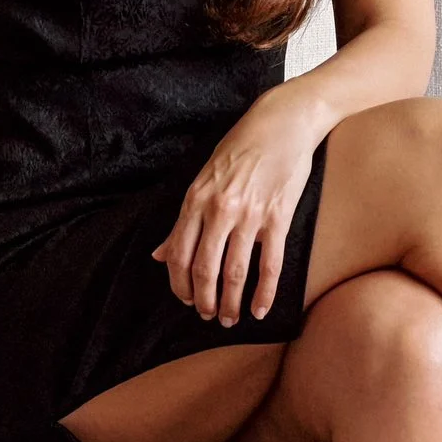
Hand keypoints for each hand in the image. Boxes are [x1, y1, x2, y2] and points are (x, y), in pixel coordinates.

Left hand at [154, 89, 326, 326]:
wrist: (282, 123)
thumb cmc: (241, 147)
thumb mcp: (203, 177)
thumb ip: (183, 219)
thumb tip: (159, 253)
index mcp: (196, 198)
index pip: (178, 252)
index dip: (179, 283)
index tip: (185, 299)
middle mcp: (219, 209)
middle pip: (204, 268)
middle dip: (203, 300)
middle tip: (206, 316)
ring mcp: (250, 215)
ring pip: (235, 272)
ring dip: (230, 302)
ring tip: (229, 319)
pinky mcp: (278, 218)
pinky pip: (270, 265)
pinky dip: (264, 293)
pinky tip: (260, 310)